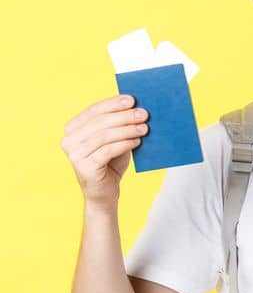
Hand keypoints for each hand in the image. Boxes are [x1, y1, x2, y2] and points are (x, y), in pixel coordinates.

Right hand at [62, 94, 148, 208]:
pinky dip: (124, 144)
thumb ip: (118, 125)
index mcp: (73, 128)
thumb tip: (137, 107)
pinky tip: (137, 141)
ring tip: (144, 128)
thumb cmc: (111, 163)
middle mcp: (69, 140)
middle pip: (99, 122)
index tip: (132, 99)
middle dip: (124, 116)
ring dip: (127, 130)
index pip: (93, 110)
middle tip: (144, 114)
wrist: (105, 192)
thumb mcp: (115, 140)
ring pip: (104, 136)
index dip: (113, 104)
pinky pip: (107, 150)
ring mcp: (74, 154)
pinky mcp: (84, 167)